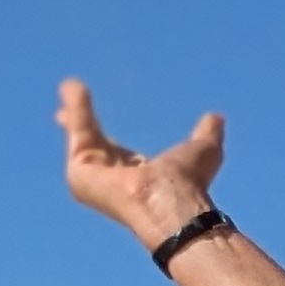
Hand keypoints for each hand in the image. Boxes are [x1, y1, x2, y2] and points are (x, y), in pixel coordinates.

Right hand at [56, 76, 225, 246]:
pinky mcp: (79, 174)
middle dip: (78, 121)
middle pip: (90, 144)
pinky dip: (76, 110)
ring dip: (75, 110)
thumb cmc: (189, 185)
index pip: (115, 153)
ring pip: (82, 134)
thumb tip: (217, 118)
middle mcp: (111, 182)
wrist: (172, 201)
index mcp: (136, 178)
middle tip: (67, 99)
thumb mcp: (203, 151)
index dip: (105, 136)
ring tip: (70, 83)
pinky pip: (78, 132)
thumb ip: (207, 133)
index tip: (95, 122)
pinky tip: (74, 87)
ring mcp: (93, 180)